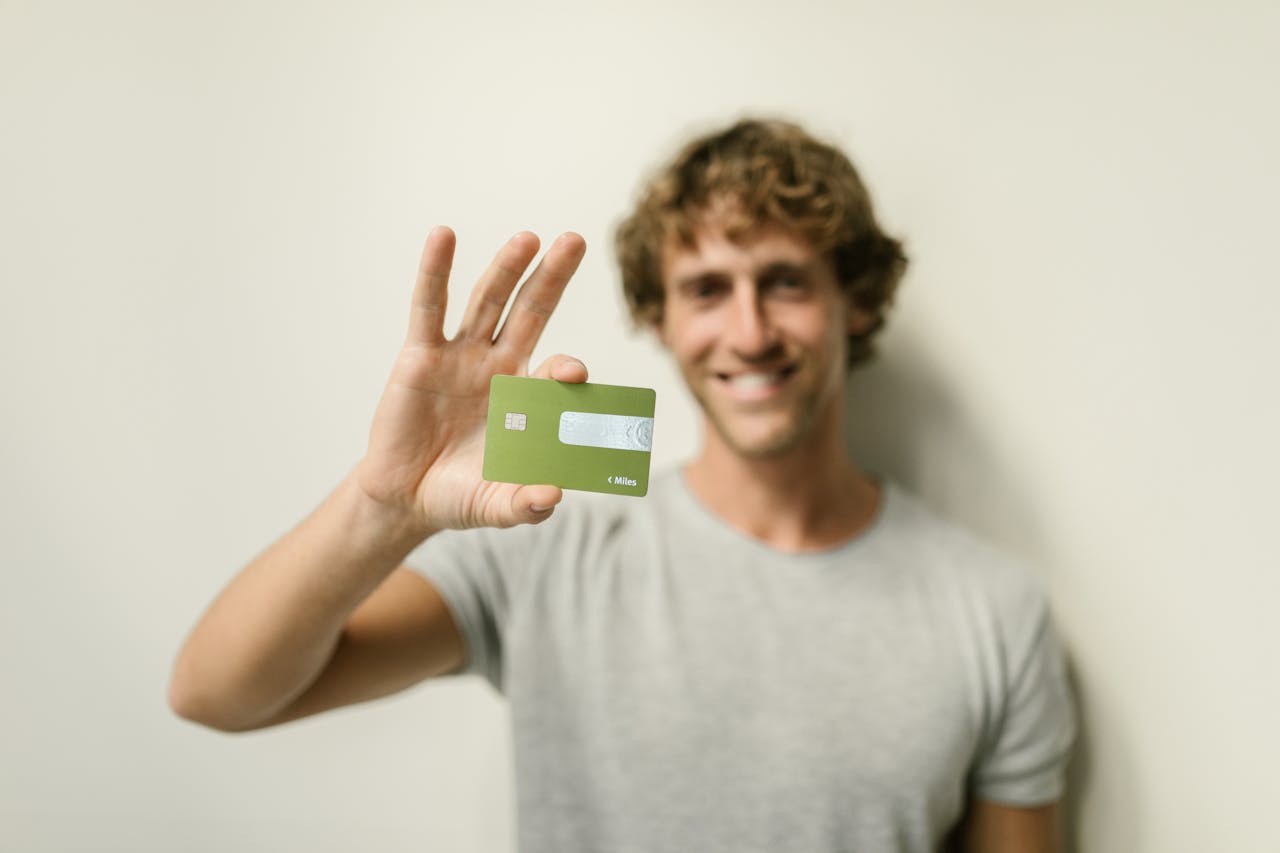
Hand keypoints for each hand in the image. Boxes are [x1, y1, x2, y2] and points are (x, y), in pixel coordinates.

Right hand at [354, 226, 587, 532]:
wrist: (407, 498)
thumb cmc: (460, 496)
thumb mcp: (497, 506)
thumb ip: (525, 505)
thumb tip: (553, 497)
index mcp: (528, 398)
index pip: (556, 369)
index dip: (566, 368)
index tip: (574, 374)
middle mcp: (499, 367)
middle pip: (531, 312)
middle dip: (552, 278)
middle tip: (575, 241)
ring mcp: (461, 356)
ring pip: (488, 301)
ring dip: (506, 268)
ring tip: (528, 237)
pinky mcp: (420, 355)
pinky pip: (429, 308)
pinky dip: (435, 271)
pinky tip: (443, 236)